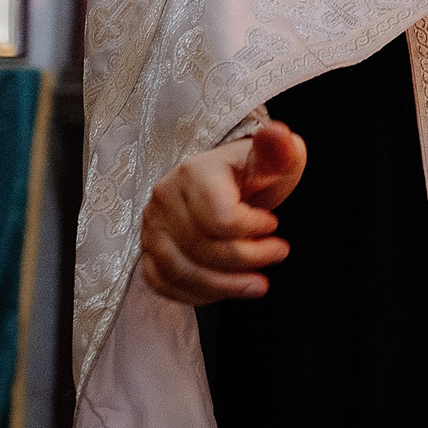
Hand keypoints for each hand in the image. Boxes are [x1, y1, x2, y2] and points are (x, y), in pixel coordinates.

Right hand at [137, 120, 307, 304]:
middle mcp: (164, 199)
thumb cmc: (255, 173)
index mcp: (194, 172)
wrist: (229, 183)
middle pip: (202, 248)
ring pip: (181, 272)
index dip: (253, 229)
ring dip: (225, 286)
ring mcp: (152, 227)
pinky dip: (196, 294)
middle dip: (248, 260)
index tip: (273, 223)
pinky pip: (163, 283)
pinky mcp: (149, 251)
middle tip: (278, 253)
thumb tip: (277, 133)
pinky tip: (225, 288)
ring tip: (258, 285)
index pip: (221, 219)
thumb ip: (279, 150)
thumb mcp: (276, 159)